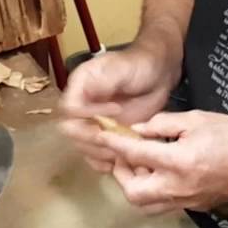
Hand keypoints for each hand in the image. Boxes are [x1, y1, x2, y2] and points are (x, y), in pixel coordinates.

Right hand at [58, 46, 175, 172]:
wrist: (158, 75)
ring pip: (82, 146)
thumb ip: (101, 81)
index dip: (87, 114)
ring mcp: (92, 123)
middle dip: (92, 137)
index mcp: (79, 86)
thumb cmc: (139, 66)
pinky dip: (104, 161)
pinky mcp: (105, 136)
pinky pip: (95, 155)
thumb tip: (84, 98)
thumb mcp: (119, 68)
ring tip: (123, 147)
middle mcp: (81, 106)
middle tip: (117, 136)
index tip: (116, 110)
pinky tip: (119, 159)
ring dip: (99, 151)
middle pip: (71, 130)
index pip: (69, 108)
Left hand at [96, 110, 227, 213]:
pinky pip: (163, 204)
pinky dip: (152, 191)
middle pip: (133, 192)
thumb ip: (164, 124)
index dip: (114, 145)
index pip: (135, 155)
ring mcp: (186, 201)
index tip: (102, 136)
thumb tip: (139, 130)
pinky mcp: (194, 207)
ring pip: (146, 205)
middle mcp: (178, 187)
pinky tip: (159, 173)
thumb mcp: (199, 119)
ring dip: (135, 186)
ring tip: (140, 165)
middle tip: (124, 156)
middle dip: (121, 175)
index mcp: (179, 161)